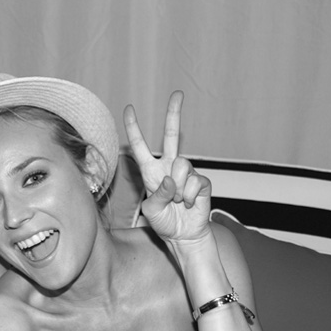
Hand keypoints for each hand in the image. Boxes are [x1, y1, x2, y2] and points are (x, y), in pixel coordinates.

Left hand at [123, 91, 211, 243]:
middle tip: (178, 93)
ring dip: (178, 188)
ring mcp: (186, 173)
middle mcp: (168, 167)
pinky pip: (195, 181)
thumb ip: (156, 195)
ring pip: (183, 165)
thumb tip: (170, 179)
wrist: (184, 236)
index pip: (140, 146)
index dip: (133, 128)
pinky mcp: (201, 182)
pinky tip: (188, 204)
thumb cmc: (164, 223)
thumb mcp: (151, 211)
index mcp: (151, 172)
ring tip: (177, 201)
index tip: (129, 109)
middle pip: (171, 136)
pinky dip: (189, 196)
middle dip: (174, 114)